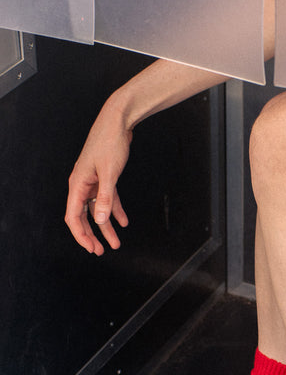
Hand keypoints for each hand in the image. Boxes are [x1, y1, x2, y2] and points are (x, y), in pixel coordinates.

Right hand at [65, 104, 131, 254]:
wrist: (117, 122)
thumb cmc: (109, 143)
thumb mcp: (109, 174)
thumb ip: (106, 198)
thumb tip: (101, 220)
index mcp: (78, 184)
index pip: (73, 216)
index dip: (81, 235)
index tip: (91, 248)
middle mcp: (82, 184)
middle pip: (83, 217)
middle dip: (92, 235)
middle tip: (101, 251)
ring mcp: (93, 181)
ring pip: (98, 210)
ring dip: (106, 227)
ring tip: (116, 243)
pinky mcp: (104, 177)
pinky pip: (108, 199)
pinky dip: (115, 211)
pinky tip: (124, 222)